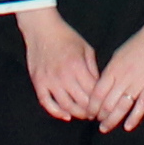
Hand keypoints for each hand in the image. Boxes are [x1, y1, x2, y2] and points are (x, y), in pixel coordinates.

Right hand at [18, 7, 103, 121]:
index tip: (104, 106)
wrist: (42, 29)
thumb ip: (93, 68)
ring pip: (65, 106)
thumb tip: (100, 87)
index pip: (93, 92)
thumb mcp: (86, 48)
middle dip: (91, 111)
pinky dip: (56, 112)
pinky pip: (46, 103)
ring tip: (83, 114)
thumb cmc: (66, 37)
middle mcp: (64, 76)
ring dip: (77, 113)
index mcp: (78, 67)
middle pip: (81, 102)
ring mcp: (50, 80)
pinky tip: (65, 115)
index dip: (100, 102)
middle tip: (96, 114)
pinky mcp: (38, 82)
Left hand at [92, 17, 143, 131]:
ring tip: (105, 128)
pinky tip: (127, 127)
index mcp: (113, 68)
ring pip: (121, 106)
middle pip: (107, 102)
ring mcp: (138, 83)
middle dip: (99, 114)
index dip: (91, 105)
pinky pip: (141, 105)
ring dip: (112, 119)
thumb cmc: (141, 42)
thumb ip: (112, 70)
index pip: (97, 92)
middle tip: (96, 123)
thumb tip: (104, 83)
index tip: (89, 112)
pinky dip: (134, 117)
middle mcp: (123, 77)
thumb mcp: (119, 54)